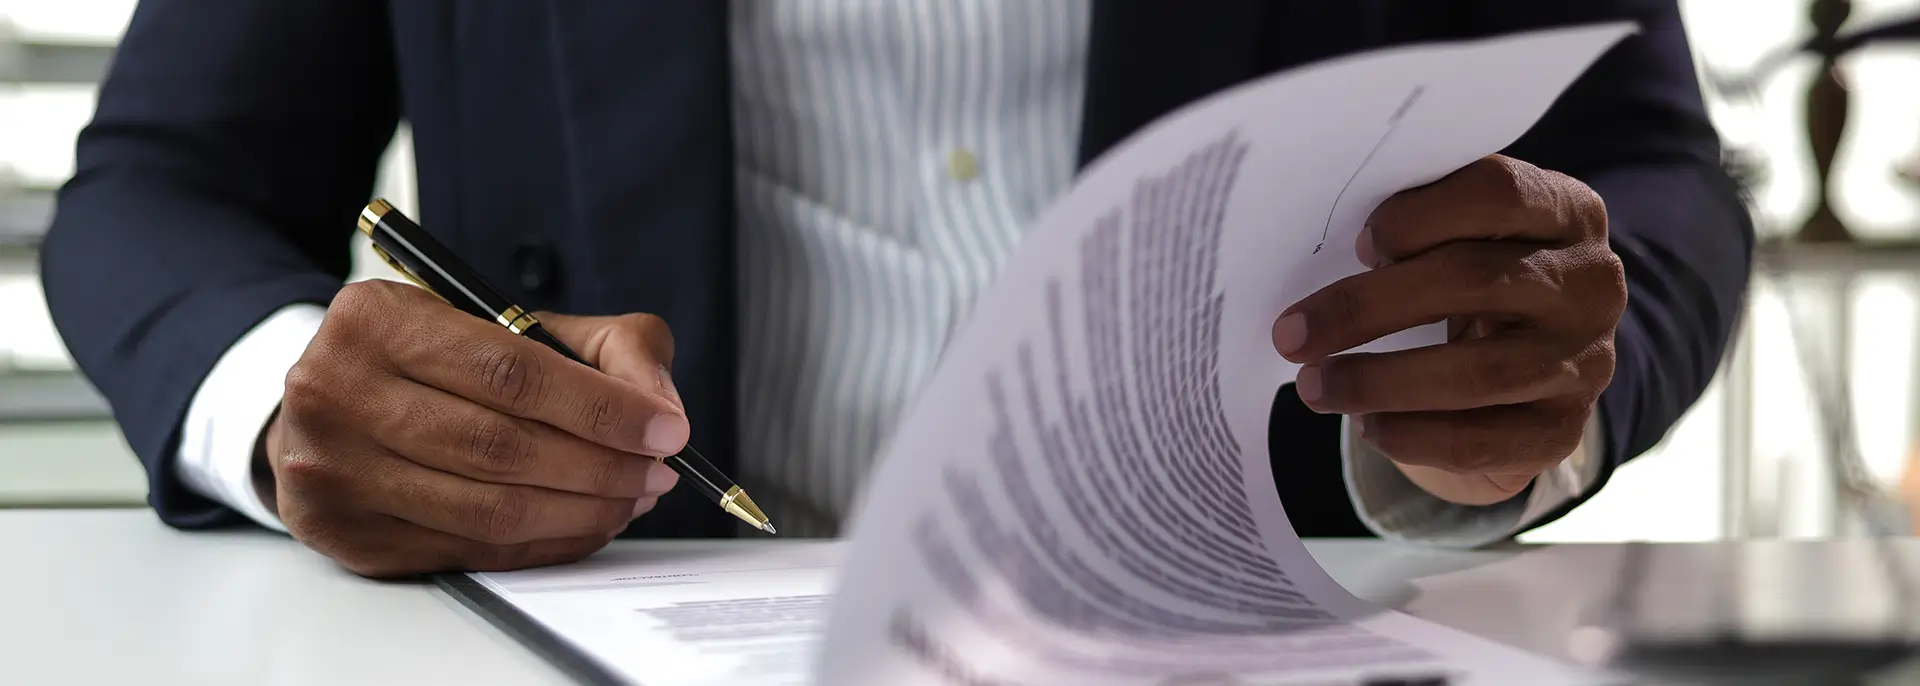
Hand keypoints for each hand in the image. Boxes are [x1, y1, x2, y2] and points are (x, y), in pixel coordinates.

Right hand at [259, 280, 688, 577]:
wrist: (330, 404)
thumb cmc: (433, 359)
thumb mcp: (506, 320)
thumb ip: (604, 344)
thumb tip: (659, 406)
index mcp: (377, 322)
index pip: (510, 372)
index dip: (601, 407)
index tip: (666, 428)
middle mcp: (338, 394)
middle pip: (501, 447)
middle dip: (601, 465)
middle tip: (657, 470)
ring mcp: (336, 472)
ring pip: (490, 509)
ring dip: (582, 511)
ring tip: (631, 497)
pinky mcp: (350, 535)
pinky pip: (472, 551)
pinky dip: (546, 543)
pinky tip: (585, 523)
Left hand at [1272, 155, 1623, 505]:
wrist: (1534, 368)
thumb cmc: (1477, 282)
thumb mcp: (1467, 237)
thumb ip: (1421, 226)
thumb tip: (1322, 244)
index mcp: (1568, 212)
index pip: (1496, 192)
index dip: (1416, 216)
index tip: (1357, 244)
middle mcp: (1589, 284)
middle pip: (1470, 281)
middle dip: (1364, 308)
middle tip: (1291, 332)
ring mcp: (1585, 361)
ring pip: (1472, 373)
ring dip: (1376, 381)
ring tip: (1312, 386)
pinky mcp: (1562, 430)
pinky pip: (1478, 439)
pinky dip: (1409, 435)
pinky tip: (1364, 425)